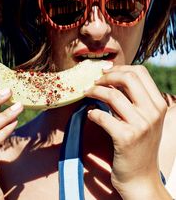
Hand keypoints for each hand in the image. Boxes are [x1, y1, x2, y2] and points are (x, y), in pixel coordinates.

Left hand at [85, 65, 170, 198]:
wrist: (140, 177)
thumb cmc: (139, 145)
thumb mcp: (143, 119)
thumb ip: (132, 99)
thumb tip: (110, 79)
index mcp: (158, 104)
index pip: (140, 72)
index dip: (119, 68)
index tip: (104, 72)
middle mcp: (153, 112)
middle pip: (128, 78)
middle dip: (106, 76)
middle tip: (93, 82)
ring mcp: (141, 125)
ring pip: (112, 94)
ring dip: (94, 91)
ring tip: (86, 94)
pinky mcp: (125, 138)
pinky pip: (102, 116)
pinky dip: (92, 113)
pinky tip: (90, 114)